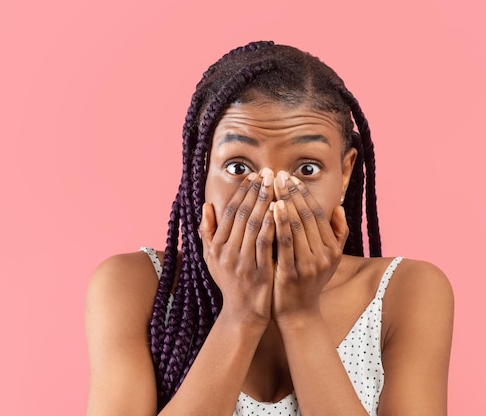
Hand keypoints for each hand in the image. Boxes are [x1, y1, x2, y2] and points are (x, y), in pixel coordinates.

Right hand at [199, 170, 275, 327]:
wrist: (243, 314)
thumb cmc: (230, 283)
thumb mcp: (212, 259)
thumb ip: (208, 232)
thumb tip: (206, 206)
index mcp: (216, 246)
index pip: (229, 212)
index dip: (241, 192)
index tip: (253, 176)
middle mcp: (226, 252)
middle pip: (241, 214)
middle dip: (255, 191)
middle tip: (267, 172)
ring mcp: (242, 262)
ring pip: (253, 225)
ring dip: (264, 202)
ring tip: (274, 184)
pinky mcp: (258, 272)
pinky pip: (265, 244)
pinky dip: (270, 225)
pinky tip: (279, 210)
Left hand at [271, 171, 348, 323]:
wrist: (298, 314)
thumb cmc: (310, 282)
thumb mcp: (330, 259)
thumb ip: (337, 234)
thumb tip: (338, 207)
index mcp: (331, 248)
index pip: (318, 214)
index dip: (304, 194)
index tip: (291, 177)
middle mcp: (323, 255)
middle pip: (306, 216)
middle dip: (292, 192)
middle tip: (278, 174)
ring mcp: (308, 265)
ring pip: (296, 226)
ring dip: (285, 202)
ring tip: (273, 185)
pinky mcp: (291, 273)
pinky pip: (284, 244)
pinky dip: (279, 224)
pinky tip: (271, 209)